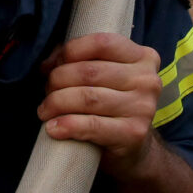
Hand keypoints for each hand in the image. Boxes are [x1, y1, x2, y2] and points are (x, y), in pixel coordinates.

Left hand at [37, 32, 162, 178]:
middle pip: (89, 72)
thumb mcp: (102, 76)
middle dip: (58, 80)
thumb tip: (48, 65)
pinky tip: (53, 128)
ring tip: (45, 110)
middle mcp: (147, 80)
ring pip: (87, 98)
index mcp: (143, 57)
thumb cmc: (111, 105)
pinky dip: (67, 125)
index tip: (53, 66)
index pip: (101, 43)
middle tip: (46, 91)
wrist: (133, 149)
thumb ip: (77, 61)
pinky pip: (91, 125)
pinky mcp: (134, 134)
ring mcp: (143, 108)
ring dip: (57, 103)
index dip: (70, 51)